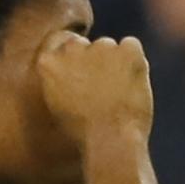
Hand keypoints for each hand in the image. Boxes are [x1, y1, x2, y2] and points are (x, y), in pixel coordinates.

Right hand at [36, 33, 153, 145]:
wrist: (110, 140)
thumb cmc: (85, 132)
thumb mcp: (59, 105)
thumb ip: (61, 81)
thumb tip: (75, 72)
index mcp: (48, 63)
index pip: (62, 43)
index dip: (77, 59)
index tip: (86, 74)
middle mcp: (71, 49)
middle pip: (87, 45)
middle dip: (96, 60)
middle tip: (105, 89)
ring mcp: (100, 47)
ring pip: (111, 47)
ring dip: (116, 63)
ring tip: (119, 94)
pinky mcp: (126, 51)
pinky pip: (132, 46)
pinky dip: (136, 62)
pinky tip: (133, 86)